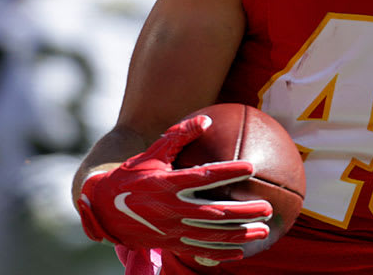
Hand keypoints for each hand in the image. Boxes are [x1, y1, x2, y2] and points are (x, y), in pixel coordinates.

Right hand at [77, 115, 273, 264]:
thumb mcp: (152, 153)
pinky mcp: (170, 243)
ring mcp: (172, 229)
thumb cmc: (131, 175)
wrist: (103, 208)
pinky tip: (240, 252)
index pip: (205, 177)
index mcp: (168, 184)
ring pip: (212, 235)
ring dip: (240, 234)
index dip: (229, 172)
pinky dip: (220, 253)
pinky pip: (199, 250)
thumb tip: (206, 119)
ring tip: (263, 231)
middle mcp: (172, 208)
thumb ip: (179, 135)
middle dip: (245, 211)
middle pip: (216, 212)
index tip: (251, 168)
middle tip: (268, 207)